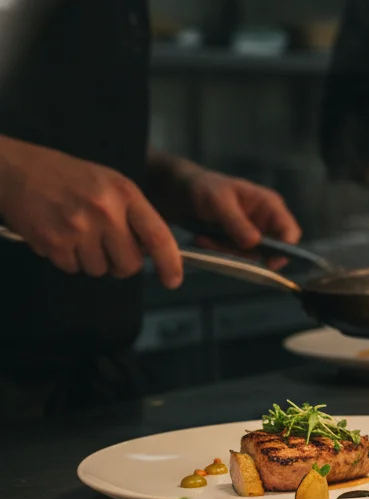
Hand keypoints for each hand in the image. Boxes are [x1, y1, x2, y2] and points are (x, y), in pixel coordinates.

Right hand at [0, 136, 181, 286]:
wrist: (15, 168)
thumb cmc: (65, 175)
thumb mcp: (109, 183)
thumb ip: (132, 214)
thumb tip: (150, 252)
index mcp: (125, 194)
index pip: (158, 236)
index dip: (170, 263)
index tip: (173, 280)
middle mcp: (105, 211)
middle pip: (129, 264)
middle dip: (121, 263)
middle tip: (106, 248)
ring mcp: (79, 228)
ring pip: (100, 270)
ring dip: (91, 259)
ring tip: (76, 233)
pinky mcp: (54, 242)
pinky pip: (73, 268)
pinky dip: (67, 258)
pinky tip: (59, 234)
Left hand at [179, 168, 300, 249]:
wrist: (180, 191)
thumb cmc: (203, 188)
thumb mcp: (219, 202)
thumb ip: (237, 223)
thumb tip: (255, 244)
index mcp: (270, 205)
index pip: (290, 232)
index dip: (285, 250)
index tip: (269, 264)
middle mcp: (266, 221)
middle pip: (272, 249)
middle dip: (246, 253)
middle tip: (220, 247)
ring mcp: (252, 233)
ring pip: (250, 256)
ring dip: (227, 252)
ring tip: (204, 238)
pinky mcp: (238, 241)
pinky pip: (236, 255)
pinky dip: (219, 251)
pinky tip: (203, 239)